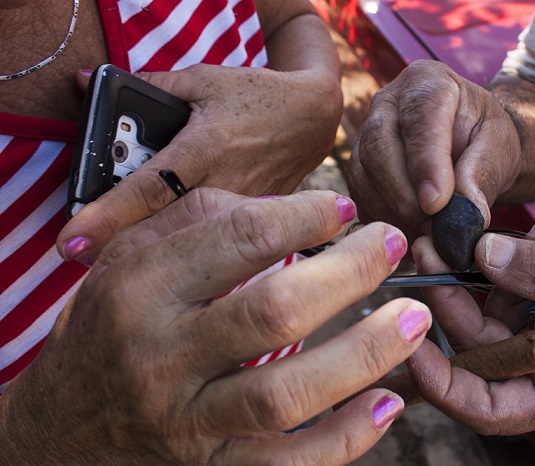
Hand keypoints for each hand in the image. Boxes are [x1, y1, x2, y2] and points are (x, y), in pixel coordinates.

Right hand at [2, 189, 430, 464]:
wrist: (54, 435)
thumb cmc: (105, 332)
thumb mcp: (127, 262)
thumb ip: (197, 223)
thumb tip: (290, 208)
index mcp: (141, 288)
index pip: (238, 238)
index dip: (305, 217)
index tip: (344, 209)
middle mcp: (161, 355)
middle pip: (274, 311)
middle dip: (350, 275)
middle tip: (393, 247)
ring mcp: (186, 423)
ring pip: (287, 393)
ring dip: (364, 354)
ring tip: (415, 320)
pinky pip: (286, 465)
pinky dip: (345, 439)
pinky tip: (387, 404)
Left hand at [57, 63, 341, 261]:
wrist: (311, 119)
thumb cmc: (257, 96)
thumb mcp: (205, 81)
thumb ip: (152, 86)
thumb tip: (93, 83)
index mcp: (203, 147)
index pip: (146, 188)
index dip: (107, 216)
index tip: (71, 242)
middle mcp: (220, 182)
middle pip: (162, 225)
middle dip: (120, 243)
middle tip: (80, 257)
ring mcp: (238, 206)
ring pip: (187, 237)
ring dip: (151, 245)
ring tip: (117, 257)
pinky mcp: (253, 218)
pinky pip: (213, 236)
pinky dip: (185, 240)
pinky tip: (170, 249)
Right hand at [346, 60, 520, 242]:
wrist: (467, 146)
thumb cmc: (484, 138)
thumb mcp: (499, 147)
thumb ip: (482, 173)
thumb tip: (465, 214)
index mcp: (426, 82)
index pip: (419, 116)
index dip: (425, 162)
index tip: (437, 203)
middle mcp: (386, 103)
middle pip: (379, 146)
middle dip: (405, 194)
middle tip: (434, 228)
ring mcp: (365, 135)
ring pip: (364, 176)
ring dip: (394, 212)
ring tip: (429, 234)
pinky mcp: (358, 169)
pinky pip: (360, 198)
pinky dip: (384, 221)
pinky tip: (412, 232)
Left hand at [408, 221, 534, 433]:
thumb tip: (481, 252)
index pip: (488, 408)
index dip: (444, 384)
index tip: (413, 345)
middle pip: (476, 348)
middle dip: (449, 299)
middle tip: (428, 248)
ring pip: (486, 316)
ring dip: (477, 271)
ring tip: (472, 231)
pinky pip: (512, 294)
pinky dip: (516, 263)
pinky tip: (532, 234)